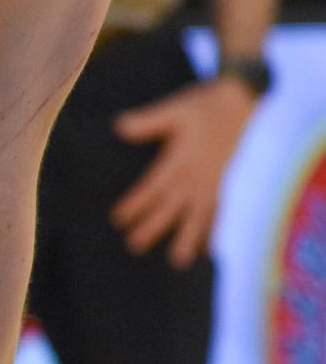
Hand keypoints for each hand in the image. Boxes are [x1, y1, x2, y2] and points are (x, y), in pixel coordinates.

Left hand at [109, 74, 256, 265]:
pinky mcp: (227, 185)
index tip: (118, 219)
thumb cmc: (205, 105)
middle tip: (133, 246)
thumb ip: (149, 122)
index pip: (154, 185)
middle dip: (153, 226)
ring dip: (187, 237)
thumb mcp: (176, 109)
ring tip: (177, 261)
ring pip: (198, 215)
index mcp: (182, 158)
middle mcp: (198, 175)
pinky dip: (214, 231)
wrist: (244, 101)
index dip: (136, 202)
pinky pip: (220, 213)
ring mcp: (214, 183)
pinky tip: (208, 252)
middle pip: (172, 205)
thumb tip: (118, 126)